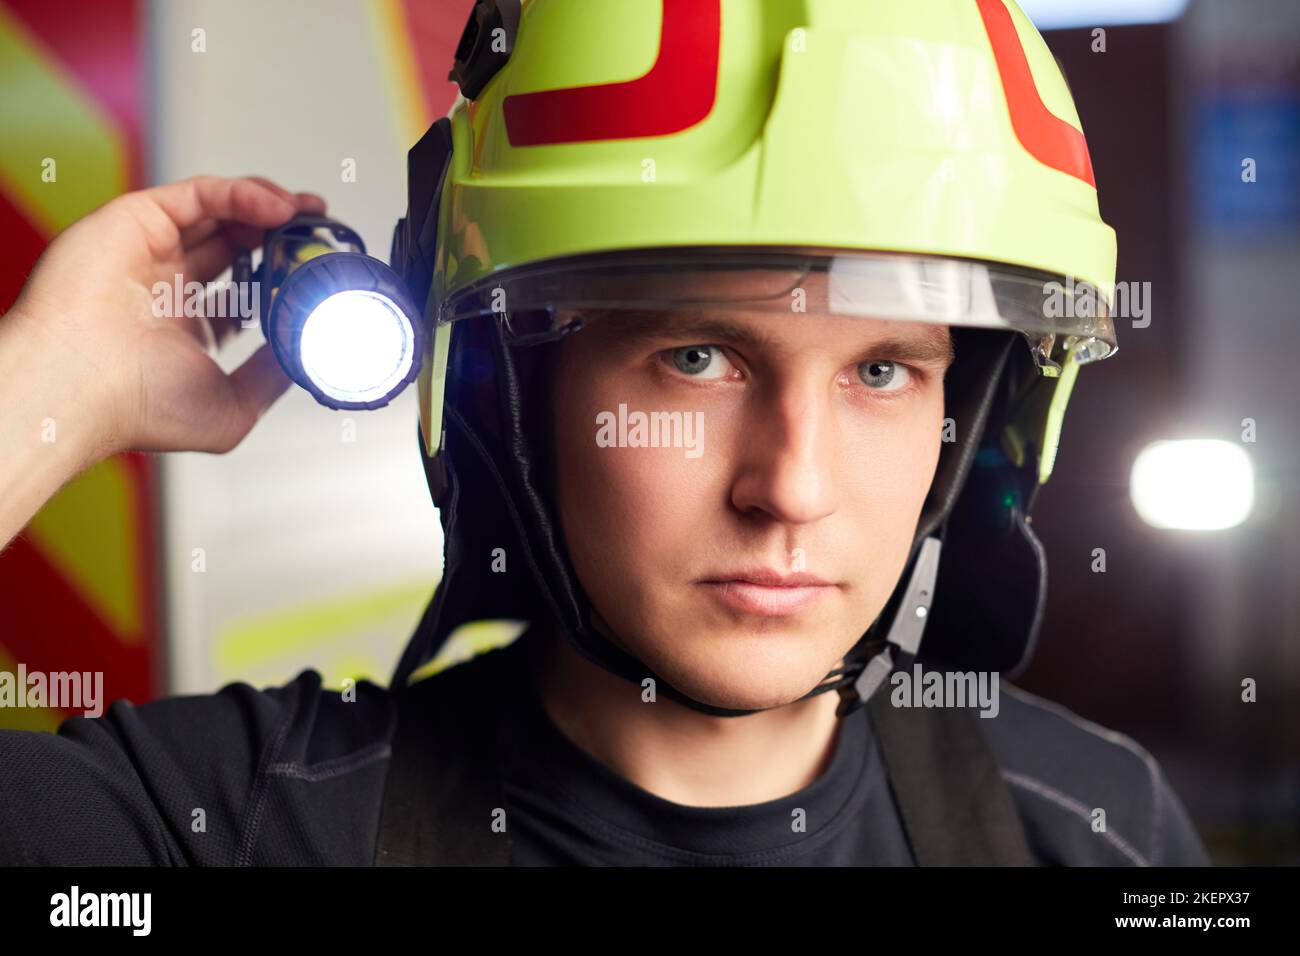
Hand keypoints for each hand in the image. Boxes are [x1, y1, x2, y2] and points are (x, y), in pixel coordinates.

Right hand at [6, 174, 325, 456]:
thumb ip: (270, 378)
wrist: (79, 388)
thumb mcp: (232, 409)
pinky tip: (278, 209)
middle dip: (282, 235)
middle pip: (235, 243)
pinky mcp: (134, 220)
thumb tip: (305, 353)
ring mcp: (150, 251)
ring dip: (268, 205)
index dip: (283, 279)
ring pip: (218, 211)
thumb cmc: (138, 410)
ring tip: (309, 212)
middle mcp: (166, 286)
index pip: (243, 291)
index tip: (319, 276)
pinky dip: (242, 195)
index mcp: (184, 327)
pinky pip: (198, 194)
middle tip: (320, 233)